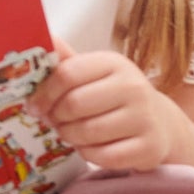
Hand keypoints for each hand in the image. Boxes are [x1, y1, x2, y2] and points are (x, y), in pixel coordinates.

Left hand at [32, 44, 176, 171]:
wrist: (159, 123)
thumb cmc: (113, 95)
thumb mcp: (92, 73)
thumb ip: (65, 60)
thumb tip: (42, 37)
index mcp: (114, 63)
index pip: (67, 74)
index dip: (43, 93)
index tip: (34, 105)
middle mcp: (134, 87)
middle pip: (74, 104)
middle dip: (55, 116)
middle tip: (52, 120)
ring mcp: (145, 118)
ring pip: (87, 132)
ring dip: (69, 136)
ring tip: (69, 132)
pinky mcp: (151, 148)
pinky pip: (104, 156)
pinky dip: (88, 154)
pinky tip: (89, 147)